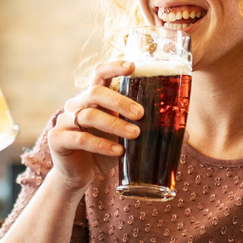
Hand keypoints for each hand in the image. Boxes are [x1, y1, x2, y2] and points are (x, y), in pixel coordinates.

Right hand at [47, 60, 142, 193]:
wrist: (78, 176)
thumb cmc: (104, 151)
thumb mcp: (126, 139)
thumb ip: (148, 132)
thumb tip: (185, 134)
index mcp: (92, 97)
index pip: (100, 73)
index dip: (114, 66)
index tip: (133, 66)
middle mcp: (76, 104)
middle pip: (95, 92)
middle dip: (119, 101)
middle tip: (140, 113)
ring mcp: (64, 120)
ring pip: (89, 115)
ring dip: (114, 124)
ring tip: (135, 135)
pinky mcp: (57, 139)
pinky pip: (80, 138)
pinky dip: (101, 144)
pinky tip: (118, 152)